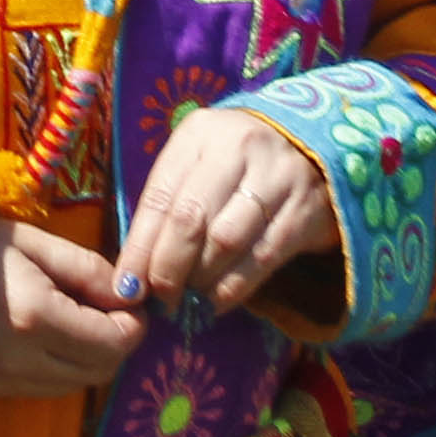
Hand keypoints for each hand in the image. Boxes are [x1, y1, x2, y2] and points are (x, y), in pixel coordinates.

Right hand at [0, 220, 145, 399]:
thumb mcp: (30, 242)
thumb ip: (87, 269)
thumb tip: (131, 295)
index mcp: (37, 316)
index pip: (116, 341)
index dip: (132, 322)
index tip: (124, 298)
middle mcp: (25, 358)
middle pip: (102, 369)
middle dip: (115, 341)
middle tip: (103, 308)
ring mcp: (6, 380)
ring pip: (76, 383)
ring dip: (88, 356)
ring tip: (71, 319)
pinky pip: (46, 388)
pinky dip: (59, 367)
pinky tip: (44, 336)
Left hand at [112, 105, 339, 317]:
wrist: (310, 144)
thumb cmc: (235, 160)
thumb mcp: (197, 161)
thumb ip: (169, 203)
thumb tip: (135, 268)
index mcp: (199, 134)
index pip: (159, 196)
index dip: (139, 247)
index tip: (126, 286)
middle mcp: (237, 149)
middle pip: (190, 219)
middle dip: (168, 267)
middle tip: (159, 298)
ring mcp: (277, 178)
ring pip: (226, 241)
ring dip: (200, 280)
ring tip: (186, 302)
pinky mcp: (307, 210)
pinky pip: (264, 257)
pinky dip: (235, 287)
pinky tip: (217, 302)